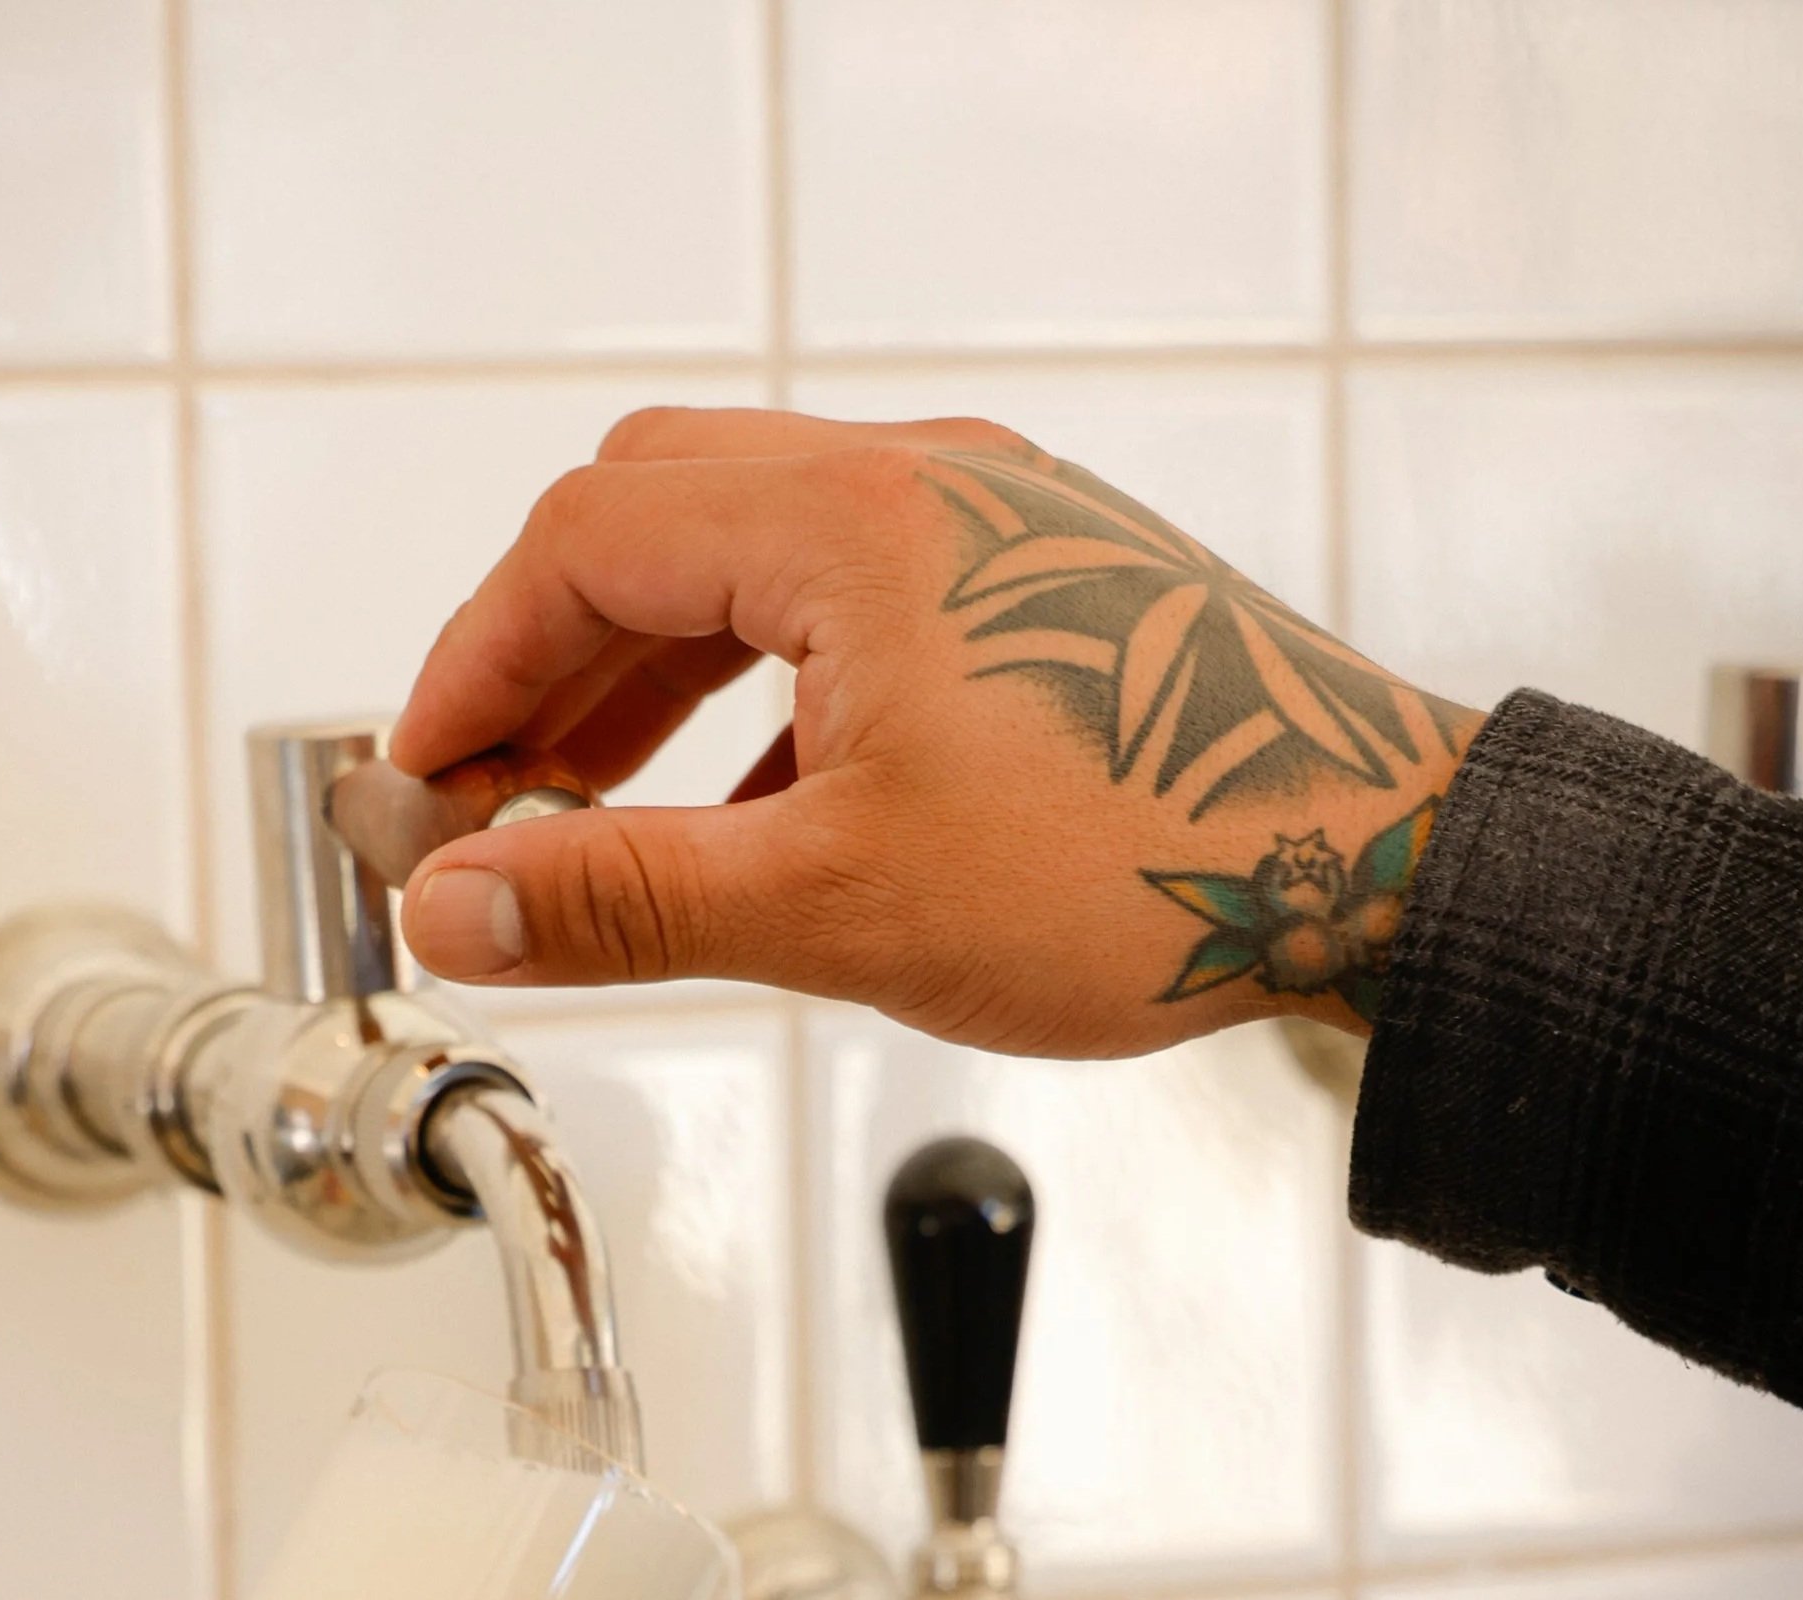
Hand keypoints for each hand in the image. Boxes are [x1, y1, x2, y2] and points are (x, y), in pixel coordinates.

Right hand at [390, 406, 1478, 1059]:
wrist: (1381, 866)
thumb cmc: (1147, 868)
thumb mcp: (839, 906)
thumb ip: (622, 899)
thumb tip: (455, 910)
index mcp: (851, 523)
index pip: (582, 540)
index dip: (470, 661)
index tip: (421, 777)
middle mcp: (919, 486)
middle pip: (656, 516)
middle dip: (549, 655)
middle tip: (495, 794)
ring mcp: (991, 527)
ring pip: (755, 557)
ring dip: (651, 674)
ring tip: (596, 808)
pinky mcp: (1044, 586)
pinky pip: (852, 603)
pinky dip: (761, 691)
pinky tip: (751, 813)